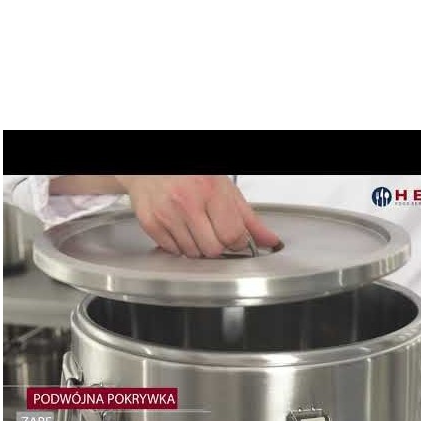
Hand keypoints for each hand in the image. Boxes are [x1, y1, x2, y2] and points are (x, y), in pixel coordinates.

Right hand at [116, 175, 279, 257]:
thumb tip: (270, 241)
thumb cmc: (190, 174)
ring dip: (197, 246)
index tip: (234, 237)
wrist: (150, 166)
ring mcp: (167, 214)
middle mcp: (187, 202)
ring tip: (194, 225)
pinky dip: (179, 245)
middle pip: (213, 250)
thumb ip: (249, 219)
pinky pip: (173, 251)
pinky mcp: (151, 223)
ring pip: (192, 254)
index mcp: (210, 190)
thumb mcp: (225, 189)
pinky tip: (179, 227)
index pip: (233, 235)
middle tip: (212, 230)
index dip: (237, 241)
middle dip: (217, 245)